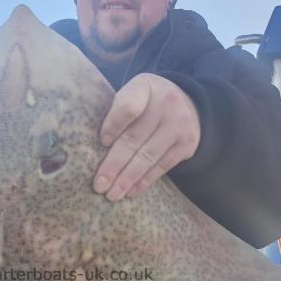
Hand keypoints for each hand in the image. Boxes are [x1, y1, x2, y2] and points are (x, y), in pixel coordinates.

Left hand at [93, 73, 200, 200]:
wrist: (187, 103)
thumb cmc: (146, 103)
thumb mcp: (132, 94)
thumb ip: (116, 112)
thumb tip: (92, 149)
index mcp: (145, 86)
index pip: (129, 106)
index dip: (114, 125)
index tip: (102, 142)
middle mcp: (166, 103)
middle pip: (134, 138)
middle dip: (114, 164)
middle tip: (99, 185)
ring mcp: (179, 124)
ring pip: (148, 156)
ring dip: (128, 178)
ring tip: (112, 194)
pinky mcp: (187, 144)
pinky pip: (162, 166)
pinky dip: (145, 180)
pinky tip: (131, 191)